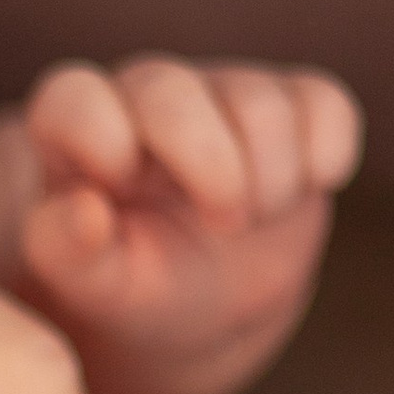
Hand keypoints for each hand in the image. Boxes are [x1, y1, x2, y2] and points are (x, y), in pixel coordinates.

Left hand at [17, 55, 361, 393]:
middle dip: (204, 157)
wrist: (208, 303)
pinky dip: (326, 147)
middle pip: (168, 90)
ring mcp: (222, 95)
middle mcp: (146, 98)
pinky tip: (312, 184)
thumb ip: (68, 251)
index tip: (121, 186)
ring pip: (254, 99)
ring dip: (269, 170)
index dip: (97, 132)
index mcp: (77, 131)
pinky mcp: (292, 107)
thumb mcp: (97, 284)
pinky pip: (321, 102)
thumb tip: (83, 214)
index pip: (74, 98)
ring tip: (256, 219)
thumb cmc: (135, 285)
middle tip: (225, 223)